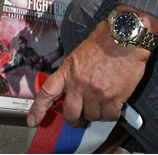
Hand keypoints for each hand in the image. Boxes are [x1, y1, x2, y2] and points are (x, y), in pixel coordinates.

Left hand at [26, 20, 149, 126]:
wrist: (124, 36)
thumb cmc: (104, 39)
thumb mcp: (80, 53)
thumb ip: (73, 71)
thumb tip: (71, 86)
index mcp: (69, 70)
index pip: (48, 92)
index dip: (38, 108)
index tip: (32, 120)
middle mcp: (80, 84)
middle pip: (70, 113)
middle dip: (74, 119)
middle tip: (79, 118)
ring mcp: (96, 93)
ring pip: (92, 116)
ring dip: (96, 112)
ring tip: (102, 100)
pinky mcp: (113, 98)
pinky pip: (109, 116)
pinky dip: (111, 113)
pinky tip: (113, 103)